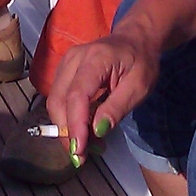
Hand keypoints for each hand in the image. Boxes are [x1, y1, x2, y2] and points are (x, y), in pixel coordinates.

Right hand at [46, 26, 161, 163]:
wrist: (136, 39)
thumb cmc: (141, 62)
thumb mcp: (139, 86)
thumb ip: (117, 108)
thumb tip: (96, 131)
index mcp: (96, 58)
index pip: (77, 95)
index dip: (75, 125)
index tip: (80, 151)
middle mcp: (74, 58)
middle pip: (59, 100)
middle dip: (67, 131)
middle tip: (83, 156)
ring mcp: (66, 62)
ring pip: (55, 100)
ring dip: (66, 126)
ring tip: (86, 144)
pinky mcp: (65, 70)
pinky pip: (59, 97)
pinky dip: (67, 116)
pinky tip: (82, 128)